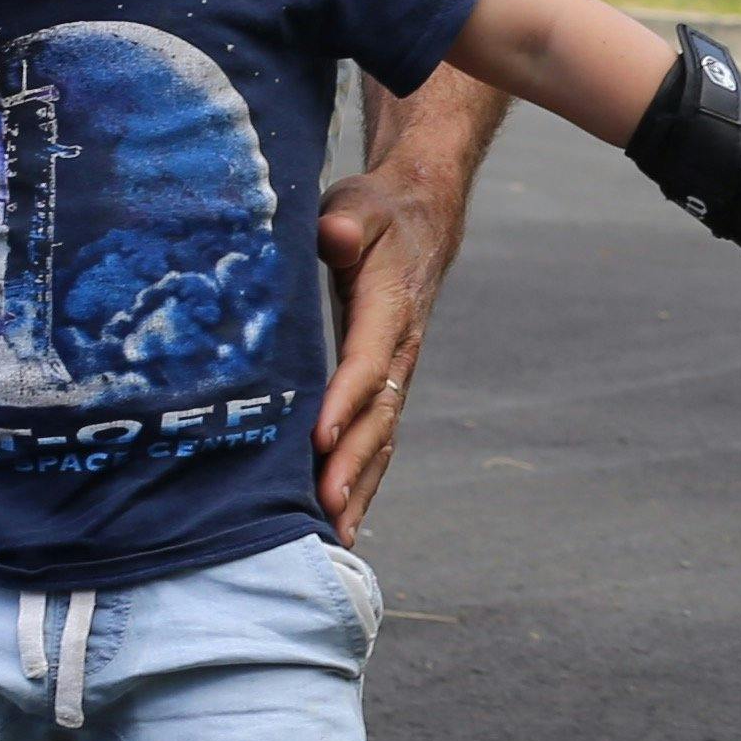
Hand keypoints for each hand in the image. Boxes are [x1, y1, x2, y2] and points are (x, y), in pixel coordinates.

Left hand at [311, 150, 474, 534]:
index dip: (344, 401)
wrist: (422, 219)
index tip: (319, 439)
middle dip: (353, 465)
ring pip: (381, 437)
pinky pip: (377, 438)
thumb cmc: (377, 213)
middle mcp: (400, 350)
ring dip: (361, 485)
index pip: (367, 361)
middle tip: (327, 507)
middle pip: (378, 416)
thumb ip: (346, 221)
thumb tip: (334, 235)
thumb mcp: (359, 205)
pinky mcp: (386, 384)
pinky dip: (363, 479)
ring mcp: (397, 372)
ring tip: (334, 535)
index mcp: (389, 309)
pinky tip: (341, 517)